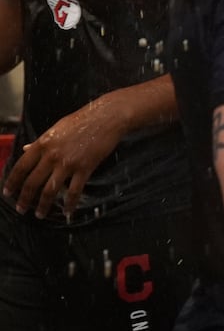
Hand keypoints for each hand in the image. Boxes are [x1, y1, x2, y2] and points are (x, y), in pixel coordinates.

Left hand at [2, 100, 123, 217]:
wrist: (107, 117)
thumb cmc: (83, 119)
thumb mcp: (56, 128)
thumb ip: (40, 142)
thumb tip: (26, 149)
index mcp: (43, 144)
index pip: (21, 167)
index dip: (12, 182)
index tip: (8, 192)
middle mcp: (52, 155)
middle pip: (32, 182)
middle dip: (24, 199)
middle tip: (20, 209)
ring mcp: (68, 163)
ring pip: (50, 190)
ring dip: (43, 205)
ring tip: (39, 214)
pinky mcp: (85, 168)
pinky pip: (75, 191)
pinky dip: (70, 204)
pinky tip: (68, 212)